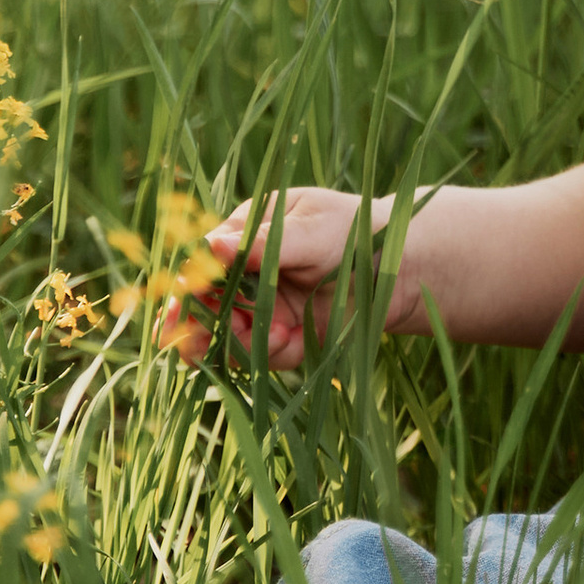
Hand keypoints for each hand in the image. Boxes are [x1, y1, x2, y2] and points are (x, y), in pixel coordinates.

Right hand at [159, 186, 395, 369]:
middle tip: (188, 341)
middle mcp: (248, 272)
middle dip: (195, 324)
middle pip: (204, 303)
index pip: (204, 259)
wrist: (404, 266)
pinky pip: (261, 354)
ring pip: (227, 334)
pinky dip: (272, 353)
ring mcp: (264, 306)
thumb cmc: (357, 229)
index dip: (187, 283)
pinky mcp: (283, 336)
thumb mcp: (312, 230)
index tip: (179, 303)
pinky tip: (295, 340)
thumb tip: (210, 247)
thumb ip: (264, 244)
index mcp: (247, 233)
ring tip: (275, 335)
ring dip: (235, 342)